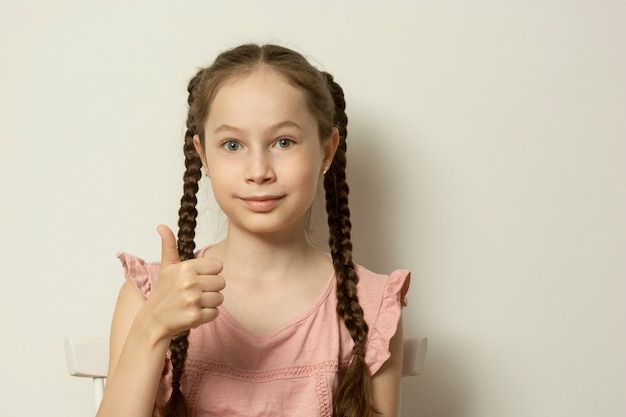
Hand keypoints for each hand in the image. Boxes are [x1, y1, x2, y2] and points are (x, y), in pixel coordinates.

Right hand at [144, 225, 224, 339]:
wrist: (153, 321)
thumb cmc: (164, 292)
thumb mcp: (166, 267)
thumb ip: (168, 246)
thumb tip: (161, 226)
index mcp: (185, 267)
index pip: (218, 266)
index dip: (210, 273)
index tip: (197, 279)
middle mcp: (189, 282)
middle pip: (221, 282)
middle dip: (211, 289)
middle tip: (195, 294)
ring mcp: (192, 300)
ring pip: (220, 298)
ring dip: (210, 303)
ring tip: (194, 304)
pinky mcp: (194, 316)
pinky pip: (215, 313)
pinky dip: (207, 316)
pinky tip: (193, 314)